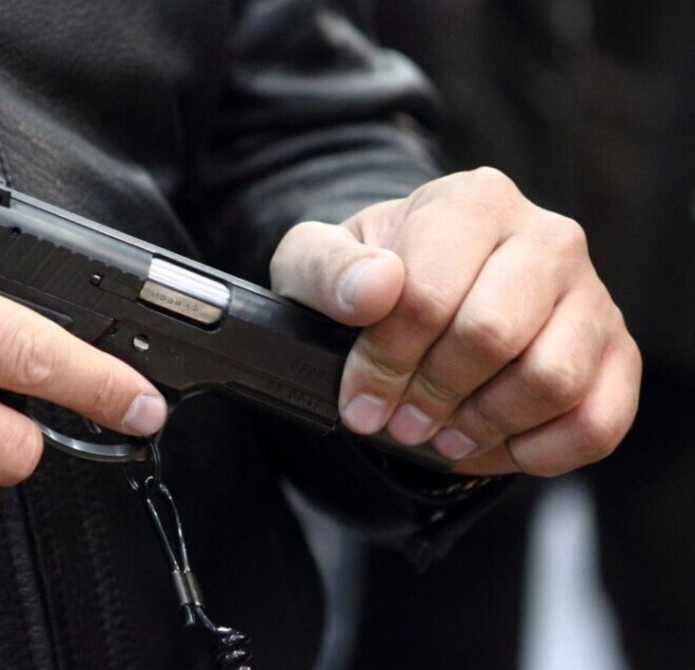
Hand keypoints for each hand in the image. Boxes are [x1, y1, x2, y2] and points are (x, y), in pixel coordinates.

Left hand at [270, 168, 640, 475]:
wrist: (420, 292)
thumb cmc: (366, 278)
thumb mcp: (316, 262)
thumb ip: (328, 269)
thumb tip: (375, 287)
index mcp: (472, 201)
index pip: (429, 296)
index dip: (386, 362)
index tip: (360, 400)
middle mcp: (547, 237)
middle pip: (493, 335)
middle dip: (433, 395)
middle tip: (400, 422)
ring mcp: (591, 295)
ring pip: (553, 379)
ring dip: (484, 424)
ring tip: (441, 433)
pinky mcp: (617, 352)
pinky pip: (599, 420)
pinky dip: (541, 451)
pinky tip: (493, 445)